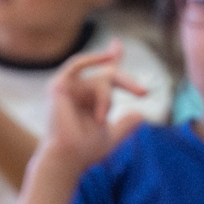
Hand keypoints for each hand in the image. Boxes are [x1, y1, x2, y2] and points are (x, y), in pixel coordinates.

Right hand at [38, 44, 148, 175]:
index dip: (112, 59)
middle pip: (109, 76)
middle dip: (128, 82)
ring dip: (105, 98)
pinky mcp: (59, 86)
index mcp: (89, 102)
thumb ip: (125, 126)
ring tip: (100, 119)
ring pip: (100, 80)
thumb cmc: (85, 152)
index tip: (117, 45)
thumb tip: (140, 116)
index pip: (104, 76)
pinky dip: (91, 59)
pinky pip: (77, 64)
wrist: (68, 157)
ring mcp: (68, 88)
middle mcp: (79, 92)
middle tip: (143, 92)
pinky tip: (107, 57)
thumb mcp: (112, 137)